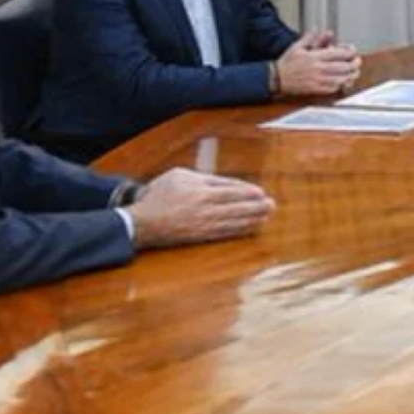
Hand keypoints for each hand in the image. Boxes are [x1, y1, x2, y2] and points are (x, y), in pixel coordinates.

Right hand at [128, 168, 274, 248]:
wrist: (141, 222)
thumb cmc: (159, 195)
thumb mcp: (180, 176)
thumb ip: (205, 178)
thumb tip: (228, 183)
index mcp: (201, 191)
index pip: (232, 191)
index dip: (248, 192)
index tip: (261, 193)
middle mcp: (206, 209)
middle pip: (238, 207)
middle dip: (257, 206)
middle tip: (272, 205)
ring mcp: (204, 225)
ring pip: (235, 222)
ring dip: (253, 219)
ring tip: (266, 216)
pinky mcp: (201, 237)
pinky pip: (226, 234)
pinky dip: (241, 231)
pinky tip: (251, 228)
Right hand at [276, 30, 362, 96]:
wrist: (276, 78)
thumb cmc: (287, 63)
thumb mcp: (297, 47)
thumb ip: (310, 38)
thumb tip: (317, 29)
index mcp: (314, 56)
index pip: (337, 53)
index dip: (349, 52)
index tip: (353, 51)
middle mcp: (317, 68)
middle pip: (342, 67)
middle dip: (354, 64)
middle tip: (358, 62)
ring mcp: (317, 80)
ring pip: (340, 79)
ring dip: (350, 76)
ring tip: (355, 73)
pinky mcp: (315, 89)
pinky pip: (332, 88)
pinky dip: (341, 85)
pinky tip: (344, 82)